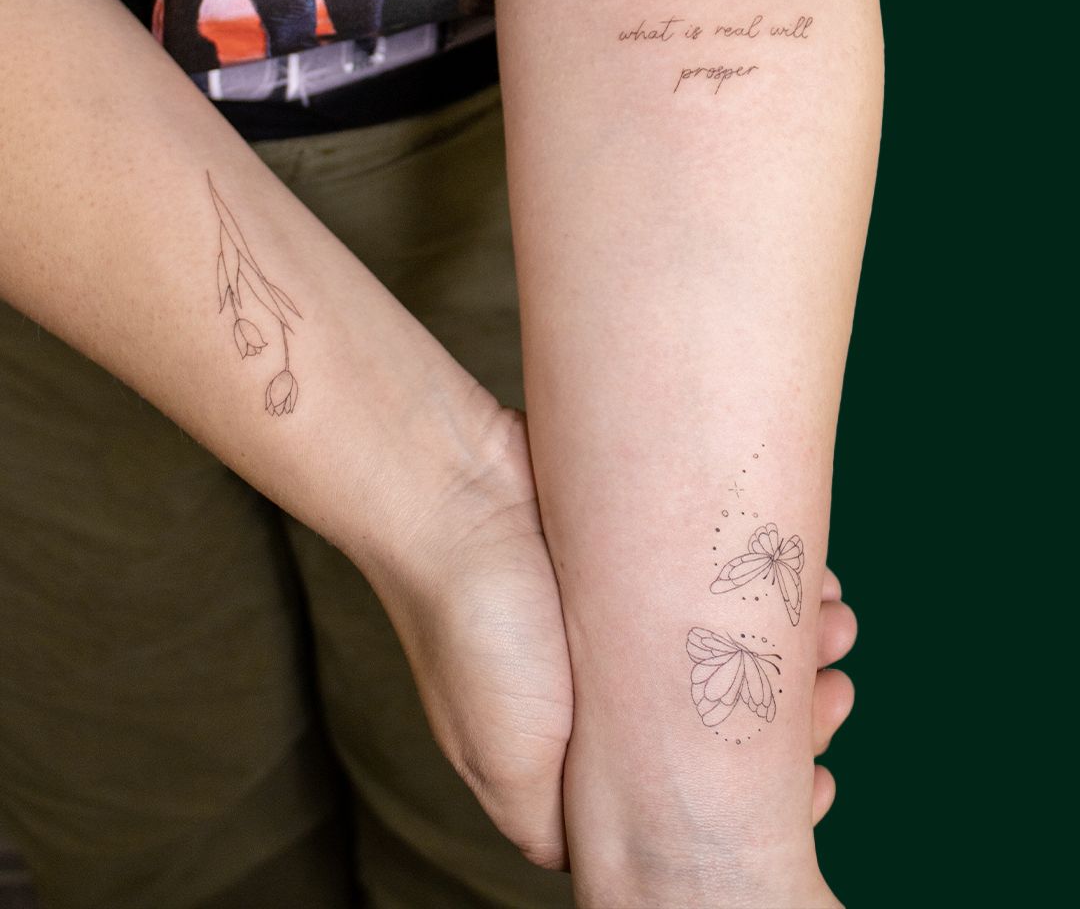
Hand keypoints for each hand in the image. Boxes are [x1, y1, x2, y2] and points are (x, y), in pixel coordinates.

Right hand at [368, 408, 856, 870]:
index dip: (765, 796)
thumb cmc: (476, 634)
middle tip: (840, 690)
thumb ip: (559, 825)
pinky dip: (761, 584)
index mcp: (572, 751)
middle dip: (790, 709)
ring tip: (837, 624)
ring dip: (790, 642)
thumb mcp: (508, 765)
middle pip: (719, 719)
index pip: (685, 797)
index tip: (824, 783)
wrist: (451, 500)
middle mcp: (600, 690)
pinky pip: (714, 580)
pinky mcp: (630, 557)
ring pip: (726, 646)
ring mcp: (617, 621)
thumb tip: (618, 864)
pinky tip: (809, 579)